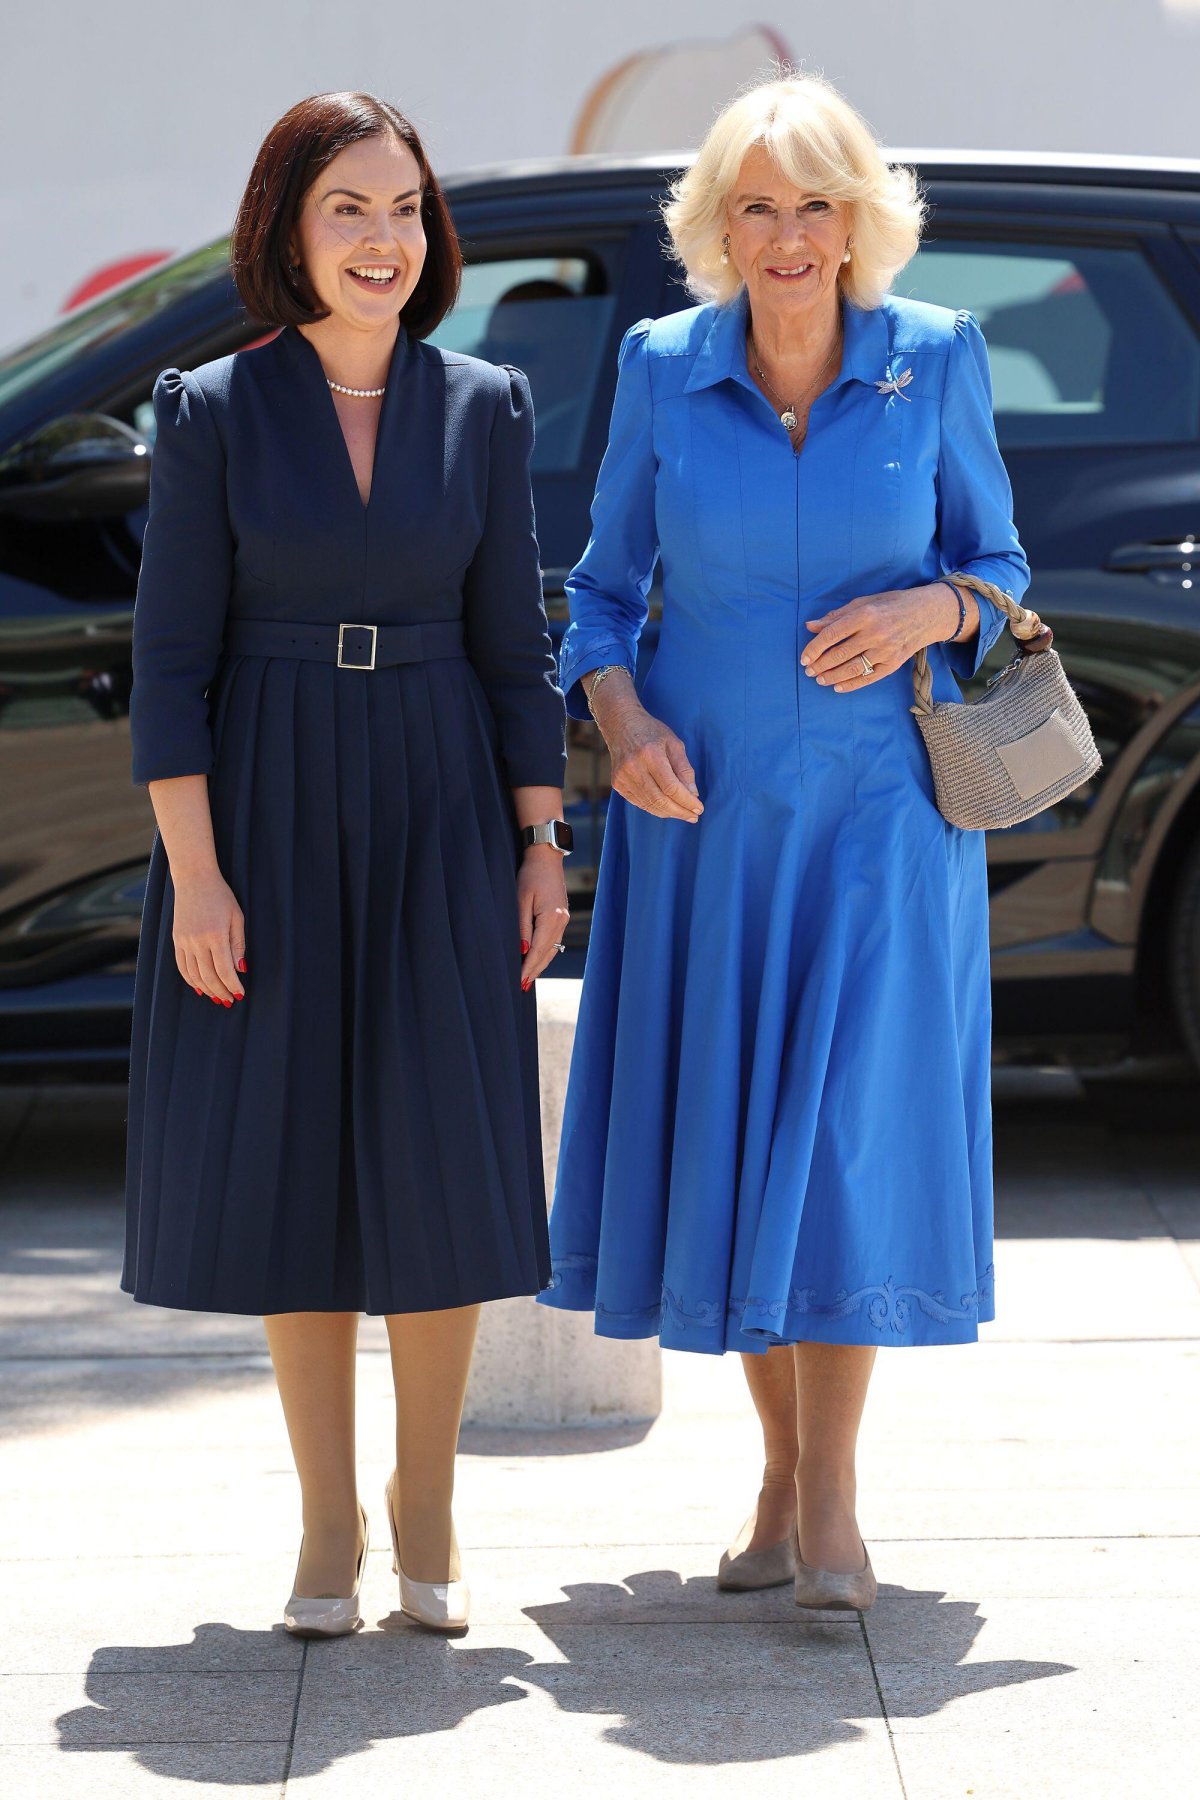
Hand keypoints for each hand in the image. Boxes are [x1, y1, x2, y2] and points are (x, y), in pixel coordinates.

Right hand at [172, 869, 245, 1005]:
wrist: (194, 878)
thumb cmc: (221, 896)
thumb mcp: (237, 917)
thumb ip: (238, 944)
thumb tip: (240, 969)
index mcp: (215, 935)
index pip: (224, 970)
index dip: (233, 985)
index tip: (240, 994)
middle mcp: (197, 941)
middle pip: (208, 976)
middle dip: (221, 991)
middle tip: (230, 1000)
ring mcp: (184, 941)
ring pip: (193, 975)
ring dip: (206, 989)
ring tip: (217, 997)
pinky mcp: (176, 939)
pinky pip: (181, 966)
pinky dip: (190, 980)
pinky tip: (199, 987)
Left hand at [518, 848, 569, 987]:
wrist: (547, 858)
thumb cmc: (530, 875)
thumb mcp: (521, 900)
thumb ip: (522, 927)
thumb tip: (522, 951)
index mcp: (552, 918)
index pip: (537, 950)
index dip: (527, 967)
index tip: (518, 981)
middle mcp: (562, 921)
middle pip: (546, 953)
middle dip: (534, 970)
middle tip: (521, 987)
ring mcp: (564, 919)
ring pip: (552, 949)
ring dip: (540, 964)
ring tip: (528, 978)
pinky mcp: (562, 917)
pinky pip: (553, 941)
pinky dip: (544, 953)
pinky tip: (536, 959)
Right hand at [593, 685, 703, 822]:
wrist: (621, 725)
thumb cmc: (651, 732)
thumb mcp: (674, 743)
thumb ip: (684, 769)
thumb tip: (692, 794)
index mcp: (650, 754)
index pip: (671, 787)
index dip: (687, 801)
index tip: (699, 808)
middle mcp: (634, 767)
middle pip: (660, 800)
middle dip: (680, 811)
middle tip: (694, 816)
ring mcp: (623, 777)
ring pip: (650, 804)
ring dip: (669, 812)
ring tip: (683, 813)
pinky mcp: (618, 784)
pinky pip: (640, 803)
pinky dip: (656, 808)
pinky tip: (667, 808)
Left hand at [801, 583, 966, 692]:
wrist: (927, 613)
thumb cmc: (891, 604)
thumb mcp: (864, 602)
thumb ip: (836, 616)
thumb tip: (810, 626)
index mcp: (865, 614)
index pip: (832, 634)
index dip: (814, 648)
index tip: (804, 658)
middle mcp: (876, 633)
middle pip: (840, 654)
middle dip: (820, 665)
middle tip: (809, 671)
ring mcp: (886, 650)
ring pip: (852, 668)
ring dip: (832, 676)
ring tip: (819, 679)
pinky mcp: (894, 663)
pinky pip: (869, 678)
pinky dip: (851, 684)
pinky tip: (838, 687)